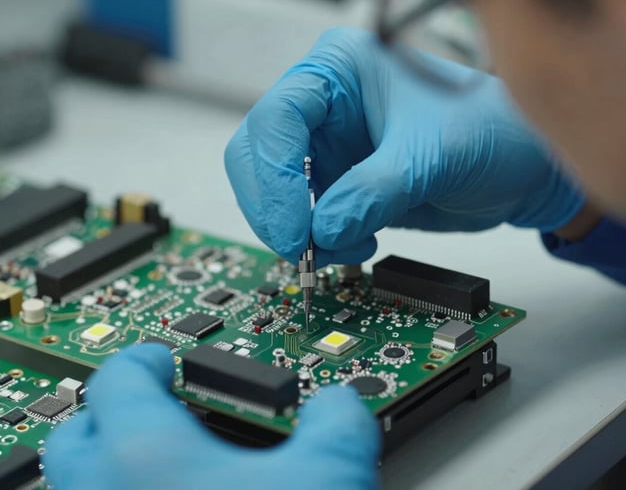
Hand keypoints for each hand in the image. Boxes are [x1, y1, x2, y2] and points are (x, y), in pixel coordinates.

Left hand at [43, 344, 380, 489]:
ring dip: (108, 468)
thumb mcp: (332, 480)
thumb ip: (339, 418)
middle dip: (109, 412)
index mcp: (145, 457)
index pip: (119, 378)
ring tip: (161, 466)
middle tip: (150, 406)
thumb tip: (341, 403)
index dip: (143, 358)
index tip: (160, 358)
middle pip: (75, 435)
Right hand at [225, 27, 583, 265]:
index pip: (279, 119)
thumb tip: (322, 231)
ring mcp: (331, 147)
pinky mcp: (343, 184)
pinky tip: (357, 243)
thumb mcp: (431, 158)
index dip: (276, 178)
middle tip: (302, 251)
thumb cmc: (492, 132)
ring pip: (278, 194)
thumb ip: (372, 193)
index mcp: (341, 69)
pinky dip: (323, 242)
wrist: (522, 169)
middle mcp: (327, 105)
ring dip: (303, 232)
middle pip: (262, 156)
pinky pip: (309, 219)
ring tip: (348, 246)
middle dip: (278, 209)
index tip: (295, 230)